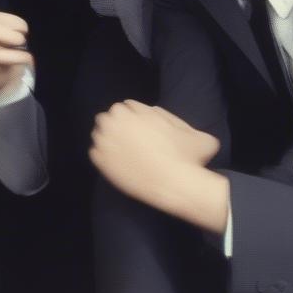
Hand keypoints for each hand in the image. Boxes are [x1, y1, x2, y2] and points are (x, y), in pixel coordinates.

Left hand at [91, 102, 226, 229]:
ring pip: (100, 133)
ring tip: (123, 152)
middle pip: (110, 117)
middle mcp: (116, 121)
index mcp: (134, 110)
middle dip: (119, 125)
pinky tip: (118, 165)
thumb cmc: (187, 159)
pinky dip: (104, 157)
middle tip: (131, 141)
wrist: (176, 185)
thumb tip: (159, 115)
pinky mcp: (100, 159)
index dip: (134, 118)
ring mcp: (105, 140)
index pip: (126, 106)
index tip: (140, 130)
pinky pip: (96, 153)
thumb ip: (178, 121)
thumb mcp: (197, 135)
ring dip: (109, 139)